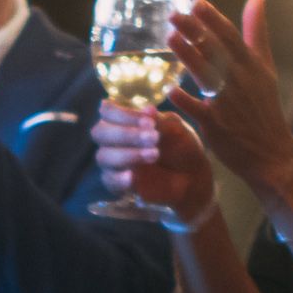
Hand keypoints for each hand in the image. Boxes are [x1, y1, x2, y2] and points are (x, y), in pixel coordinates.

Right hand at [92, 103, 213, 225]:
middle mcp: (114, 139)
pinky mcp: (118, 183)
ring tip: (155, 155)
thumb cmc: (181, 147)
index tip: (150, 121)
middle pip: (100, 132)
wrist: (192, 177)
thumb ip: (159, 120)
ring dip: (127, 154)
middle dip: (126, 134)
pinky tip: (132, 177)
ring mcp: (114, 161)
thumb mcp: (174, 129)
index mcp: (125, 120)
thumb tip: (148, 110)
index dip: (123, 114)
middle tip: (155, 138)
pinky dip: (119, 178)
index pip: (107, 111)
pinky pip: (109, 180)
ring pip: (103, 156)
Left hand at [162, 0, 292, 190]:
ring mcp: (229, 103)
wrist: (271, 151)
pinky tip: (169, 89)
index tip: (195, 1)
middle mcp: (240, 80)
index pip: (230, 36)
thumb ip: (257, 30)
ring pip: (207, 75)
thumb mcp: (265, 65)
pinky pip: (198, 111)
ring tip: (169, 38)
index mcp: (251, 65)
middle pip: (215, 51)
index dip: (212, 19)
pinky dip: (185, 100)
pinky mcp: (217, 126)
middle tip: (173, 14)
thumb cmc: (263, 104)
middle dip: (195, 31)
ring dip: (188, 56)